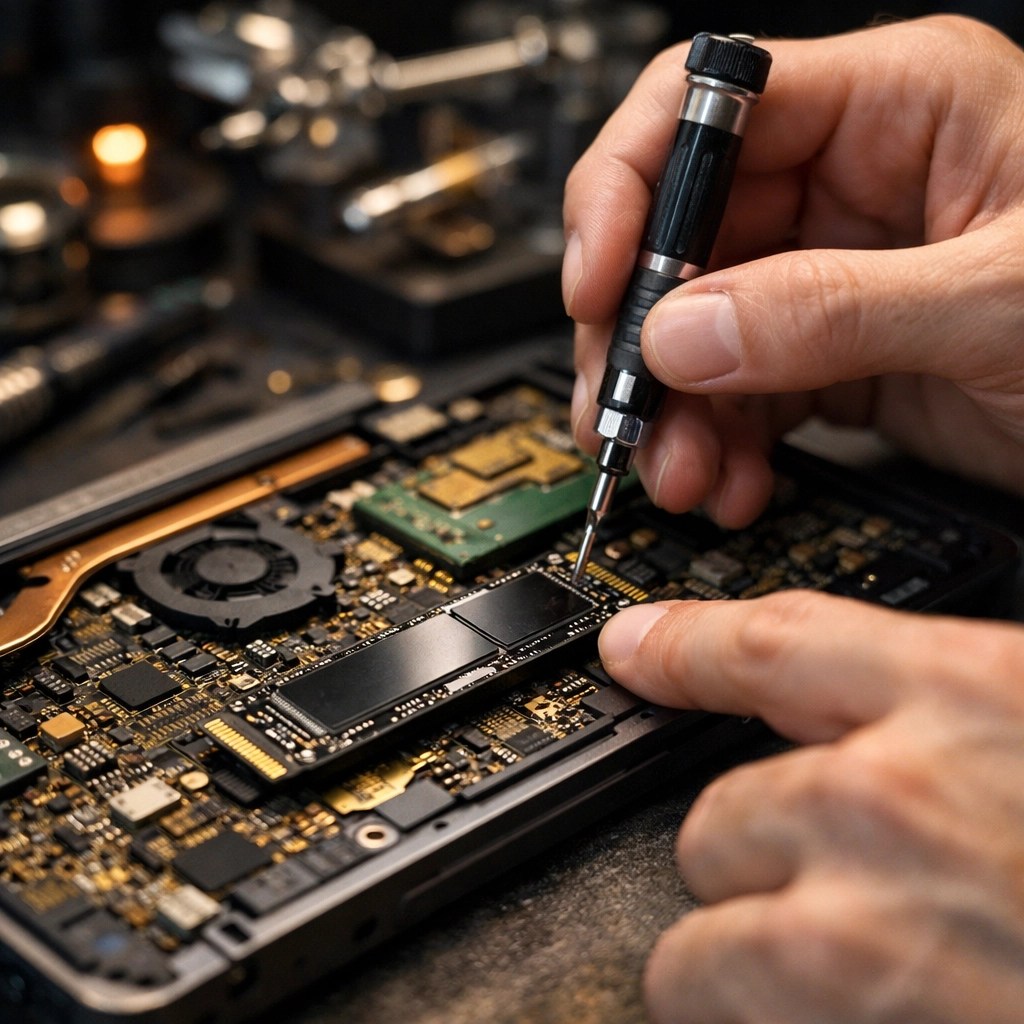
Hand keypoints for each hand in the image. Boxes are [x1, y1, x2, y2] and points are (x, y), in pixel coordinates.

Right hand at [564, 16, 1023, 526]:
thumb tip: (686, 332)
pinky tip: (725, 481)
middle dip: (642, 335)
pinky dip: (718, 443)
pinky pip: (740, 392)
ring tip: (678, 472)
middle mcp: (848, 187)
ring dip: (673, 410)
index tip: (599, 283)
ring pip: (699, 331)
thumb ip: (832, 309)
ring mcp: (833, 277)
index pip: (706, 109)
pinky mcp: (835, 356)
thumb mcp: (1000, 300)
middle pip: (683, 238)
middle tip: (624, 413)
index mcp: (893, 109)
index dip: (631, 189)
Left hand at [598, 593, 1023, 1022]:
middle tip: (843, 893)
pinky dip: (762, 1022)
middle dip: (760, 859)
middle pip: (717, 809)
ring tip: (843, 978)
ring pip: (701, 931)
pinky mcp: (839, 1018)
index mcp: (966, 699)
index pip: (776, 640)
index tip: (631, 649)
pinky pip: (722, 1011)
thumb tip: (874, 726)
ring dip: (747, 958)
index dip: (686, 646)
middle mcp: (890, 799)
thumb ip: (950, 725)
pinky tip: (850, 1018)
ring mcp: (857, 924)